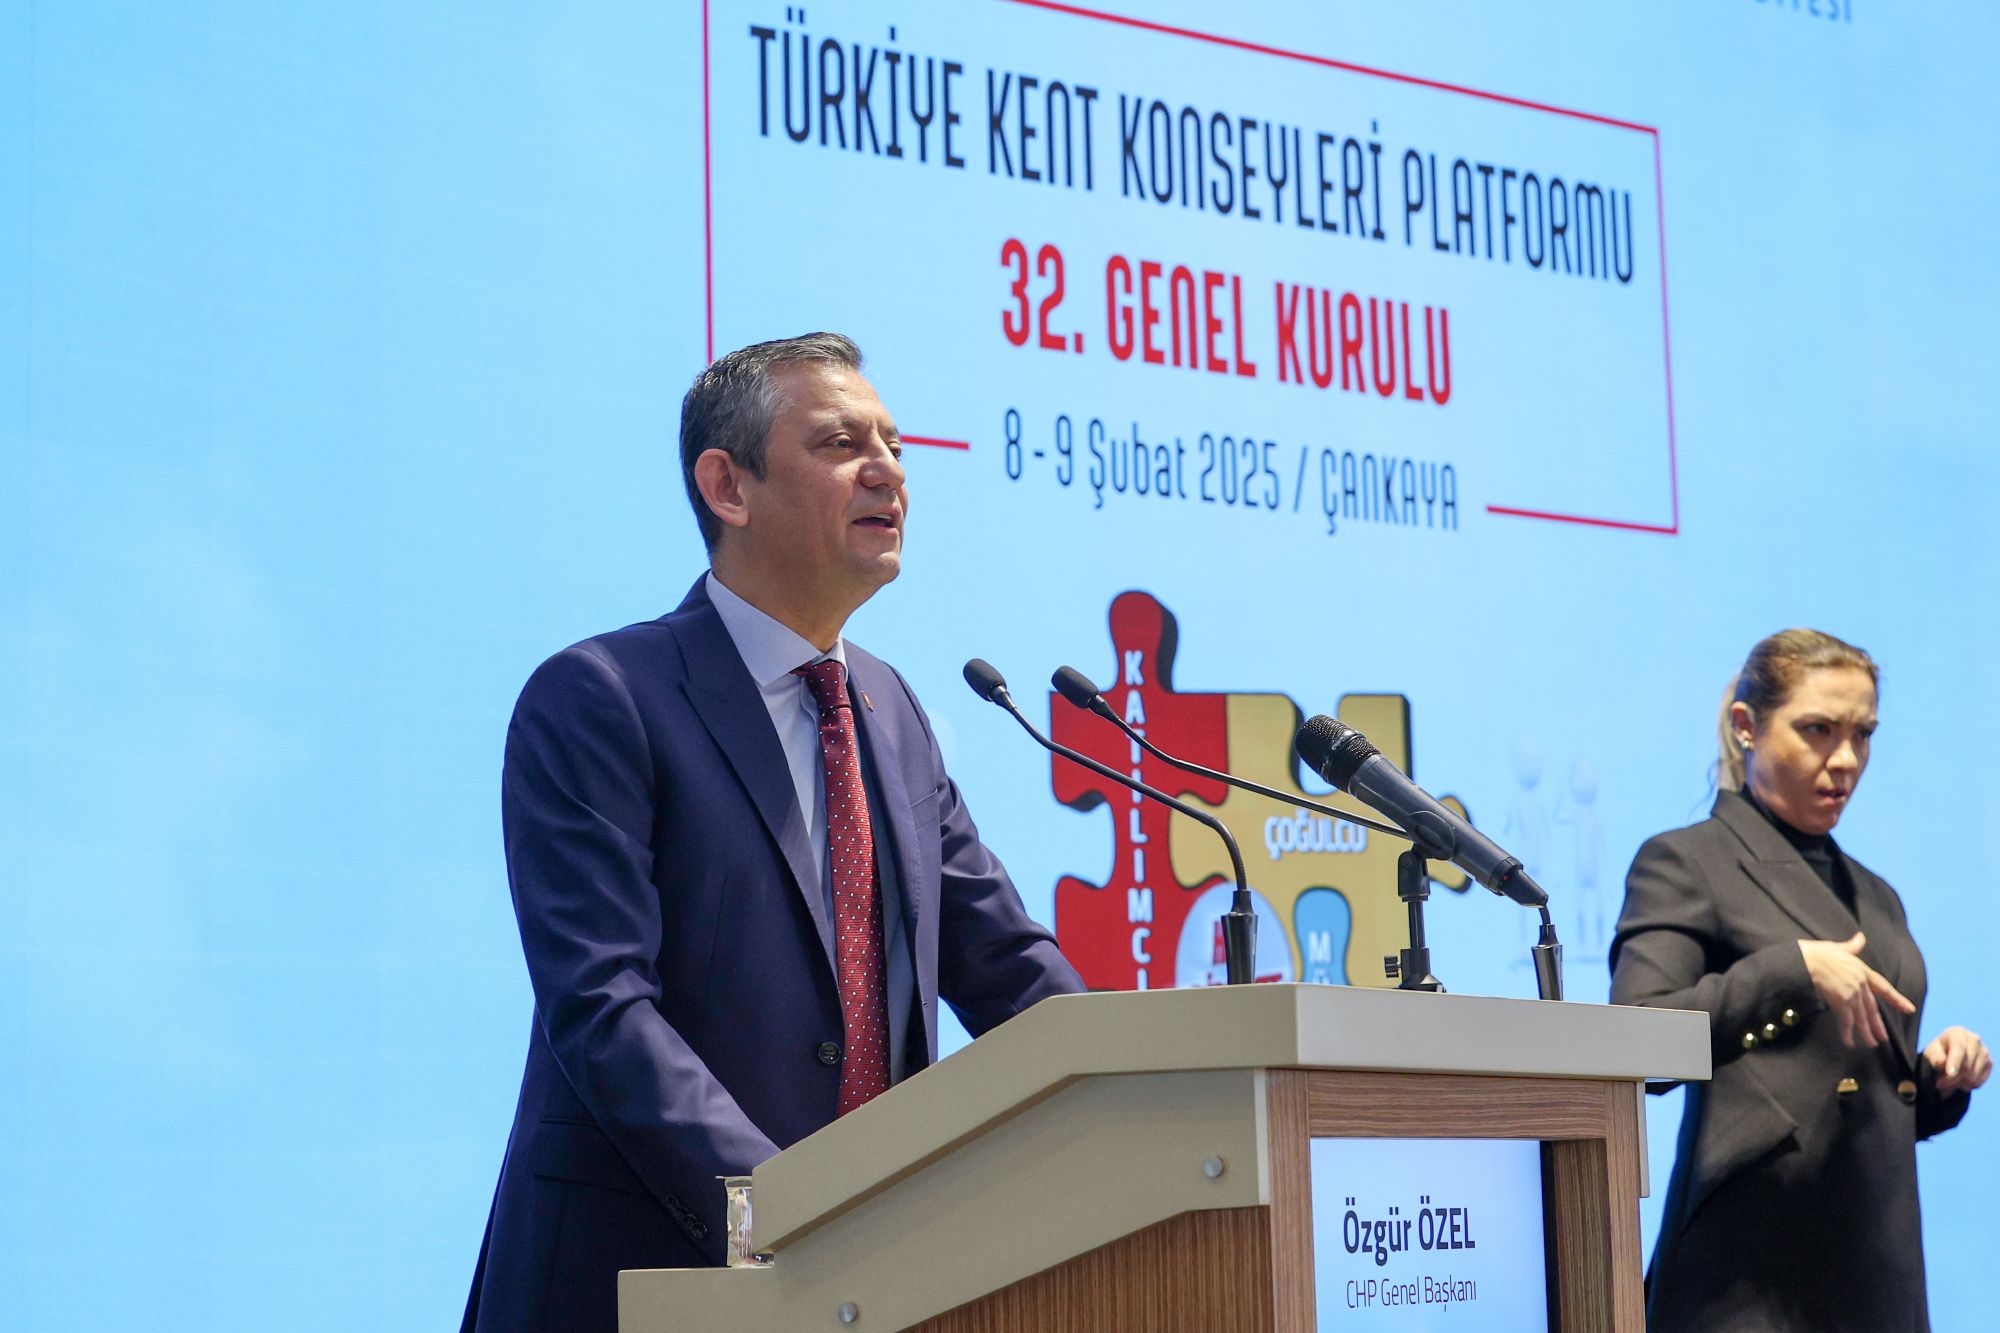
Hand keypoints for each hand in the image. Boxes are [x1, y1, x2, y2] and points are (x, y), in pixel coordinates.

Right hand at [1798, 932, 1915, 1048]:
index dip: (1897, 999)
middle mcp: (1860, 984)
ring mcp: (1852, 994)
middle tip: (1882, 1038)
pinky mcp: (1841, 1002)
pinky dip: (1847, 1033)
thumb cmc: (1817, 952)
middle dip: (1877, 1025)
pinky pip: (1846, 1021)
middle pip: (1871, 1008)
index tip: (1909, 1009)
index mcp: (1862, 971)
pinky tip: (1848, 1042)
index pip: (1883, 988)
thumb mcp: (1837, 948)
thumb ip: (1851, 946)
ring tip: (1871, 1044)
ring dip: (1865, 1033)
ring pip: (1861, 1017)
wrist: (1805, 960)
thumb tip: (1861, 937)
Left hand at [1923, 1026, 1992, 1095]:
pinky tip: (1960, 1081)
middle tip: (1940, 1085)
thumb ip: (1935, 1057)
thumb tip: (1941, 1063)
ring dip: (1960, 1083)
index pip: (1959, 1048)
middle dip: (1953, 1078)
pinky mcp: (1989, 1063)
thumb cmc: (1938, 1052)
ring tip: (1949, 1081)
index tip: (1950, 1074)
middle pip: (1967, 1064)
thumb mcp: (1931, 1052)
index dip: (1955, 1062)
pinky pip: (1979, 1081)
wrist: (1949, 1055)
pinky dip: (1968, 1085)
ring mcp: (1984, 1051)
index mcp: (1957, 1033)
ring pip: (1973, 1075)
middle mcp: (1974, 1040)